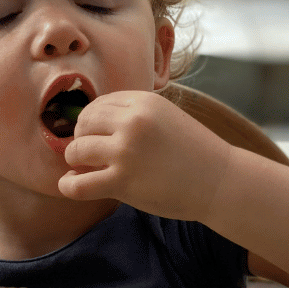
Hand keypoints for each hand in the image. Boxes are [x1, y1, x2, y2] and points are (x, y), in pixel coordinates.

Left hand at [58, 91, 232, 220]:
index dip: (92, 122)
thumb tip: (92, 121)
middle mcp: (132, 122)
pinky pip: (78, 184)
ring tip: (85, 168)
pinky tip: (70, 184)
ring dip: (75, 159)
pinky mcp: (123, 182)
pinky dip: (68, 185)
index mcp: (143, 102)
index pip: (98, 105)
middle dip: (81, 138)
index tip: (97, 136)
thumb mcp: (166, 117)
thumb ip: (134, 115)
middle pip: (83, 123)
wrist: (220, 182)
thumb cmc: (194, 152)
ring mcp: (126, 151)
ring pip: (76, 150)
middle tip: (89, 154)